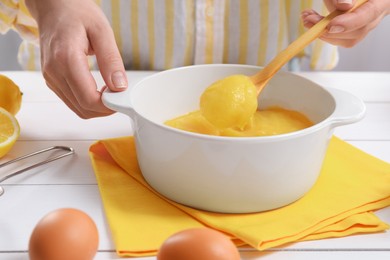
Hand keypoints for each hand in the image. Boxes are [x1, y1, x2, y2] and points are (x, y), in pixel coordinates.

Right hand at [25, 0, 126, 117]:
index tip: (121, 98)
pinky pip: (71, 101)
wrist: (54, 6)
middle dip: (105, 109)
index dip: (108, 106)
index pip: (88, 99)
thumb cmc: (76, 13)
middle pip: (83, 109)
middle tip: (119, 95)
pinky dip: (87, 102)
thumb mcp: (102, 31)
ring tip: (110, 90)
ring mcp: (51, 78)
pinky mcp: (52, 80)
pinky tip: (98, 89)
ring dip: (96, 107)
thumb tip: (119, 87)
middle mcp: (54, 72)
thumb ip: (111, 60)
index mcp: (66, 59)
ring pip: (77, 109)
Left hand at [302, 0, 389, 46]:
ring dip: (322, 32)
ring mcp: (364, 26)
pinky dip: (322, 31)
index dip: (349, 23)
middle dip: (329, 29)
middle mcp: (375, 17)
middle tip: (310, 20)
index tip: (331, 25)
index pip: (369, 15)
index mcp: (381, 2)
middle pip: (356, 32)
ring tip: (306, 19)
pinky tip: (310, 20)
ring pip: (345, 39)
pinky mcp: (352, 31)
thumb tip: (343, 5)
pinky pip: (338, 36)